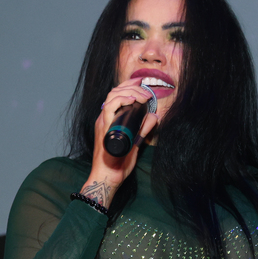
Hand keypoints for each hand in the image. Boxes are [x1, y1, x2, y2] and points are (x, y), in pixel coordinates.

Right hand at [80, 81, 161, 208]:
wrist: (108, 176)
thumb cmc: (118, 163)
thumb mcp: (135, 142)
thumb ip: (143, 130)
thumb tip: (154, 117)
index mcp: (110, 119)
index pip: (116, 95)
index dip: (128, 85)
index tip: (140, 82)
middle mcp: (104, 118)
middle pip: (114, 92)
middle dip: (131, 87)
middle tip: (146, 92)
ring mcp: (103, 122)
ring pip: (112, 96)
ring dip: (129, 92)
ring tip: (142, 96)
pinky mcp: (104, 128)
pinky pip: (109, 108)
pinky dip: (120, 101)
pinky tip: (132, 100)